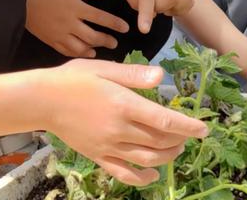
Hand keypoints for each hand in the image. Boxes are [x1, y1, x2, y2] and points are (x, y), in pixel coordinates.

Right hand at [26, 0, 128, 57]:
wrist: (18, 2)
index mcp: (75, 8)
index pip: (100, 18)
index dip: (114, 24)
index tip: (125, 28)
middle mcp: (69, 24)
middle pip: (93, 36)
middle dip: (106, 40)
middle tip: (115, 43)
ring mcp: (60, 35)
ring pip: (81, 47)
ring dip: (94, 49)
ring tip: (100, 50)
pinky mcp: (51, 41)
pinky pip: (67, 51)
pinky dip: (78, 54)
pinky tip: (85, 54)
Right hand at [44, 59, 208, 185]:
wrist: (43, 101)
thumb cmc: (74, 79)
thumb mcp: (104, 68)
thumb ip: (133, 74)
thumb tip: (161, 77)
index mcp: (123, 105)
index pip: (163, 120)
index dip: (186, 125)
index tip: (203, 128)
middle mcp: (119, 129)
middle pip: (159, 141)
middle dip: (180, 139)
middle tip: (189, 133)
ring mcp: (108, 146)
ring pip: (146, 159)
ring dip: (167, 156)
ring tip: (177, 148)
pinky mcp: (98, 156)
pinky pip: (124, 173)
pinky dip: (142, 177)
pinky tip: (153, 175)